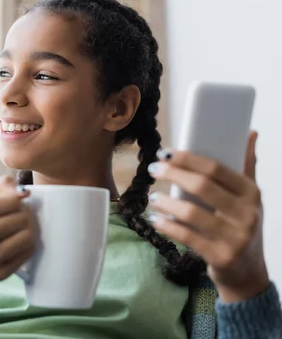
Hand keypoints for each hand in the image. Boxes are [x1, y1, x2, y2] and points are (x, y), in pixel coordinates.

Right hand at [0, 176, 36, 281]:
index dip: (17, 200)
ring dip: (30, 230)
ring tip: (22, 228)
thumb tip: (24, 193)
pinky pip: (27, 255)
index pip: (11, 201)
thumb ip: (3, 185)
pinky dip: (28, 246)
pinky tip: (19, 242)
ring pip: (26, 238)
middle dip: (25, 215)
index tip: (14, 203)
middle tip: (21, 216)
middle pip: (20, 219)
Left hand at [147, 131, 268, 301]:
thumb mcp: (248, 199)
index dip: (187, 158)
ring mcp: (235, 237)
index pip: (216, 168)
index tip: (164, 152)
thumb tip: (250, 132)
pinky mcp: (220, 256)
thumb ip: (247, 166)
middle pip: (202, 186)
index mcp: (252, 193)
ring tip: (153, 197)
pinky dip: (167, 226)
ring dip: (166, 202)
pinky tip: (155, 219)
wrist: (247, 272)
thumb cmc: (240, 227)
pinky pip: (187, 237)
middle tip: (153, 168)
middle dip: (173, 174)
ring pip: (192, 213)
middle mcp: (247, 214)